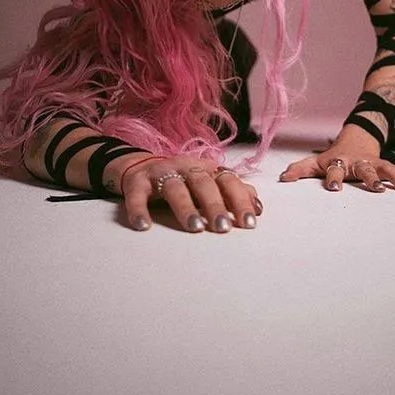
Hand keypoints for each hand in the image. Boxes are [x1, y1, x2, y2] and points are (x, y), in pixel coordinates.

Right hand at [121, 156, 262, 232]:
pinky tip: (144, 226)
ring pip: (174, 187)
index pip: (227, 180)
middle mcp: (185, 167)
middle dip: (215, 205)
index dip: (239, 200)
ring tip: (195, 228)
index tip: (249, 223)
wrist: (141, 167)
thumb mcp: (207, 183)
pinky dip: (139, 209)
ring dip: (185, 207)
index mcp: (205, 169)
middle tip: (223, 228)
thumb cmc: (183, 181)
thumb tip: (258, 207)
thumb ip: (232, 192)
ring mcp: (161, 173)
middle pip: (203, 183)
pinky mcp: (137, 182)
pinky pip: (137, 195)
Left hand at [278, 132, 394, 192]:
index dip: (334, 178)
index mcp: (341, 163)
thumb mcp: (315, 162)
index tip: (334, 188)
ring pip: (389, 171)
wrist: (356, 140)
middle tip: (377, 189)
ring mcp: (378, 165)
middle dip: (371, 179)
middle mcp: (360, 164)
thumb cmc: (333, 157)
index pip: (335, 170)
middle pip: (365, 171)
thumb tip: (282, 179)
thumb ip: (299, 170)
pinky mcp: (391, 168)